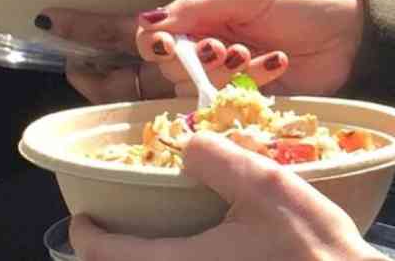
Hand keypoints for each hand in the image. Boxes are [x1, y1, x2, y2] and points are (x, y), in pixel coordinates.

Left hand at [69, 132, 380, 260]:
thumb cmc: (312, 248)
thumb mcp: (267, 186)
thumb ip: (220, 161)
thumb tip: (188, 144)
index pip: (106, 256)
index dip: (86, 235)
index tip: (83, 219)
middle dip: (113, 256)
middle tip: (114, 233)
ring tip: (153, 244)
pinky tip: (201, 255)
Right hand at [134, 0, 364, 98]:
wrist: (350, 35)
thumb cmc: (301, 3)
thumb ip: (199, 4)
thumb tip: (147, 21)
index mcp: (205, 13)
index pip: (159, 34)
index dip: (157, 42)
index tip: (170, 43)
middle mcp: (210, 45)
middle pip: (172, 67)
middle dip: (193, 60)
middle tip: (220, 48)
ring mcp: (230, 75)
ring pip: (199, 88)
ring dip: (223, 71)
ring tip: (251, 53)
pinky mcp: (250, 99)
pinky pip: (231, 102)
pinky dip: (252, 81)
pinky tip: (276, 63)